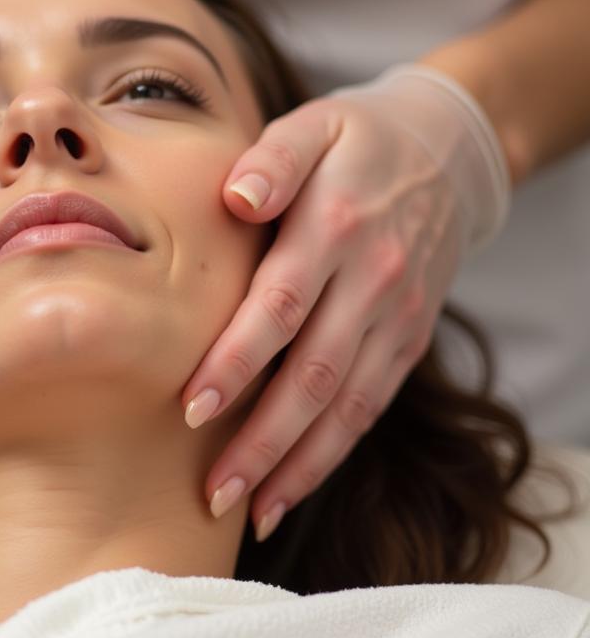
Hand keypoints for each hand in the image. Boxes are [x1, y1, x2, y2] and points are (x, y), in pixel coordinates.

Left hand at [182, 65, 511, 540]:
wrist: (447, 155)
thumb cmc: (353, 142)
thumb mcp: (312, 125)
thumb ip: (273, 159)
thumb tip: (236, 198)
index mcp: (336, 226)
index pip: (281, 306)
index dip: (237, 361)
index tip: (191, 408)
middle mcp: (373, 280)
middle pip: (314, 374)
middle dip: (262, 439)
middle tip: (212, 491)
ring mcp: (396, 317)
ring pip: (346, 406)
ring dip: (296, 464)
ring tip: (247, 511)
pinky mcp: (407, 341)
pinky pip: (369, 408)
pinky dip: (331, 454)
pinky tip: (290, 488)